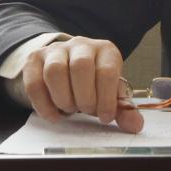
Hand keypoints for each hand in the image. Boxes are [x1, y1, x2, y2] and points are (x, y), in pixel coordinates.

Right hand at [21, 36, 143, 133]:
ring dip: (63, 98)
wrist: (66, 66)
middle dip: (84, 97)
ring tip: (70, 109)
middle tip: (85, 110)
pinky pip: (34, 82)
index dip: (106, 99)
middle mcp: (81, 44)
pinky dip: (44, 104)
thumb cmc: (93, 82)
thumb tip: (135, 126)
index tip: (104, 117)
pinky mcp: (34, 60)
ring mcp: (56, 50)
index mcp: (105, 50)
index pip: (107, 71)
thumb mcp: (109, 92)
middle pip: (81, 67)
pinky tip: (53, 115)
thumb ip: (122, 109)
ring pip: (55, 71)